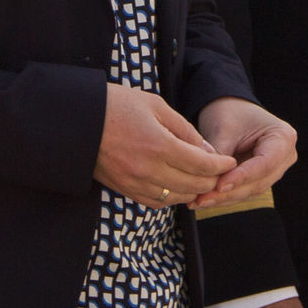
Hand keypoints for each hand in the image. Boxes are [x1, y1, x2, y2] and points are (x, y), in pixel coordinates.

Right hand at [95, 84, 234, 207]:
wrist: (78, 121)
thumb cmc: (117, 105)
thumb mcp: (155, 106)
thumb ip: (184, 129)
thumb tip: (207, 150)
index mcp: (159, 145)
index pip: (201, 164)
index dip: (220, 164)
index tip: (229, 161)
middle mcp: (148, 169)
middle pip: (193, 185)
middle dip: (212, 179)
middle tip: (220, 171)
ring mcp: (136, 183)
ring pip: (177, 197)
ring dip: (194, 190)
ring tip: (202, 180)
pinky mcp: (125, 190)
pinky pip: (157, 202)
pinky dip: (173, 197)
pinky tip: (178, 187)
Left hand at [193, 97, 296, 208]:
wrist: (229, 108)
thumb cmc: (229, 112)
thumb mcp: (224, 129)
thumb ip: (220, 156)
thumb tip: (211, 183)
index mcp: (283, 137)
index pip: (265, 163)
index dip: (242, 177)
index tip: (219, 186)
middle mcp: (285, 156)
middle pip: (258, 181)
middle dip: (229, 192)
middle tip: (202, 199)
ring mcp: (275, 170)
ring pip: (250, 191)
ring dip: (224, 198)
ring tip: (198, 201)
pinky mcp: (261, 179)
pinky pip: (243, 191)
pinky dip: (224, 196)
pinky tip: (204, 199)